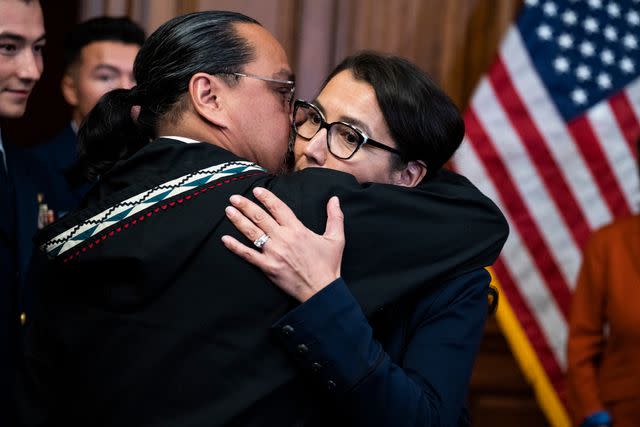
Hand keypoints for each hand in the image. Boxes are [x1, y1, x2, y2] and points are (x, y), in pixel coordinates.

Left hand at [221, 187, 344, 301]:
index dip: (266, 197)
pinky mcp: (268, 267)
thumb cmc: (329, 265)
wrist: (321, 290)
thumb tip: (335, 199)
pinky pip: (248, 255)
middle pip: (260, 217)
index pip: (278, 208)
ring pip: (252, 232)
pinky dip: (235, 247)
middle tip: (234, 197)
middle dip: (245, 205)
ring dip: (238, 220)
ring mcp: (273, 253)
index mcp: (297, 229)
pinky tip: (225, 239)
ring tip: (228, 210)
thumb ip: (335, 217)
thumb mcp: (336, 239)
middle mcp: (283, 238)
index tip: (256, 190)